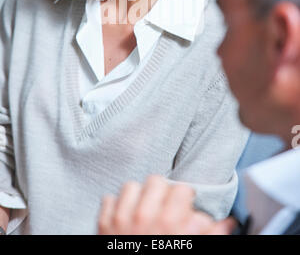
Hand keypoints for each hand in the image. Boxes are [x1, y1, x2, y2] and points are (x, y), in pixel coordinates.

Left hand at [98, 175, 236, 234]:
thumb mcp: (190, 248)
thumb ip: (210, 234)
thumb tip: (228, 223)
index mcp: (170, 223)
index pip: (181, 188)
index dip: (184, 198)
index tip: (182, 206)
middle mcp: (145, 216)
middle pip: (156, 180)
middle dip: (161, 193)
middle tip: (163, 207)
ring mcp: (121, 219)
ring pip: (131, 186)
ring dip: (137, 197)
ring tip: (143, 211)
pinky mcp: (104, 225)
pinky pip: (109, 199)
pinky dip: (116, 207)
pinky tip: (125, 220)